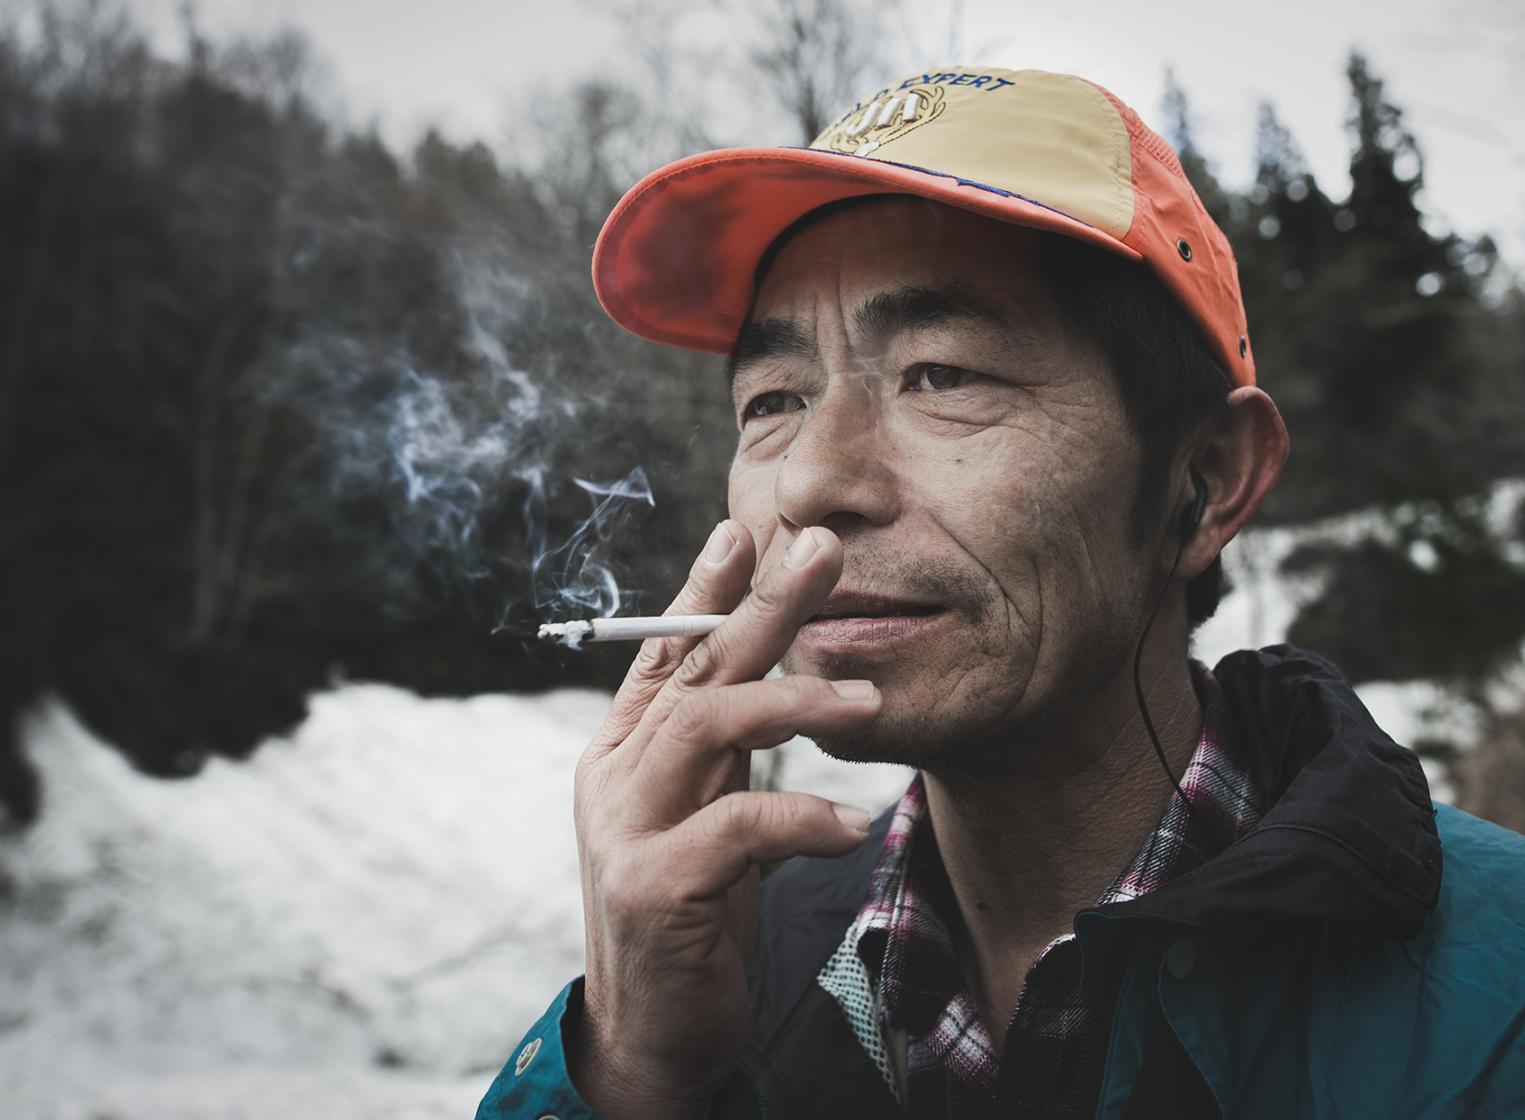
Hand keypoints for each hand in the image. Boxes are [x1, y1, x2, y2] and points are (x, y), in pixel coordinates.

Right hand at [565, 521, 877, 1116]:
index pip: (663, 652)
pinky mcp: (654, 886)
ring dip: (796, 701)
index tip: (746, 529)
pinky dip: (803, 817)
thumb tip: (768, 677)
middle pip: (696, 667)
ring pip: (710, 724)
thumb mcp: (704, 819)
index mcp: (624, 753)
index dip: (703, 587)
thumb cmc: (691, 917)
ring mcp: (626, 829)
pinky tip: (849, 826)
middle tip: (822, 552)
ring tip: (869, 702)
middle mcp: (615, 777)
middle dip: (763, 603)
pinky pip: (740, 826)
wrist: (650, 1033)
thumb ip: (720, 755)